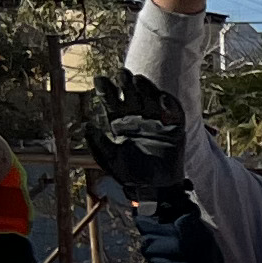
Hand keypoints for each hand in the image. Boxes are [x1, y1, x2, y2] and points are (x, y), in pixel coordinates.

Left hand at [85, 67, 187, 193]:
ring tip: (138, 80)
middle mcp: (138, 119)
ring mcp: (156, 122)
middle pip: (132, 94)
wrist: (153, 189)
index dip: (106, 89)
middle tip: (121, 73)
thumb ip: (98, 143)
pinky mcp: (174, 130)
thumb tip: (87, 125)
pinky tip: (162, 97)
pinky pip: (174, 113)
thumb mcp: (108, 159)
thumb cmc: (130, 174)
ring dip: (146, 88)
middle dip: (126, 83)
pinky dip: (170, 105)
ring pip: (151, 98)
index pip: (112, 100)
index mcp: (120, 123)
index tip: (100, 79)